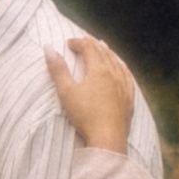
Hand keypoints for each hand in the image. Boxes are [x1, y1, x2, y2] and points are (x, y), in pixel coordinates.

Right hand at [45, 32, 134, 154]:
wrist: (107, 138)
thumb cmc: (85, 115)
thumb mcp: (66, 92)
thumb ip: (58, 69)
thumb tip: (48, 48)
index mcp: (98, 70)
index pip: (89, 48)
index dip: (78, 43)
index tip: (69, 43)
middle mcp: (113, 74)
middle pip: (103, 52)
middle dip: (92, 44)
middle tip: (84, 41)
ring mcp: (123, 85)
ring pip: (116, 62)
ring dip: (108, 52)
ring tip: (103, 46)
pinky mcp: (129, 97)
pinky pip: (127, 76)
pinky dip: (122, 66)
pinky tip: (122, 66)